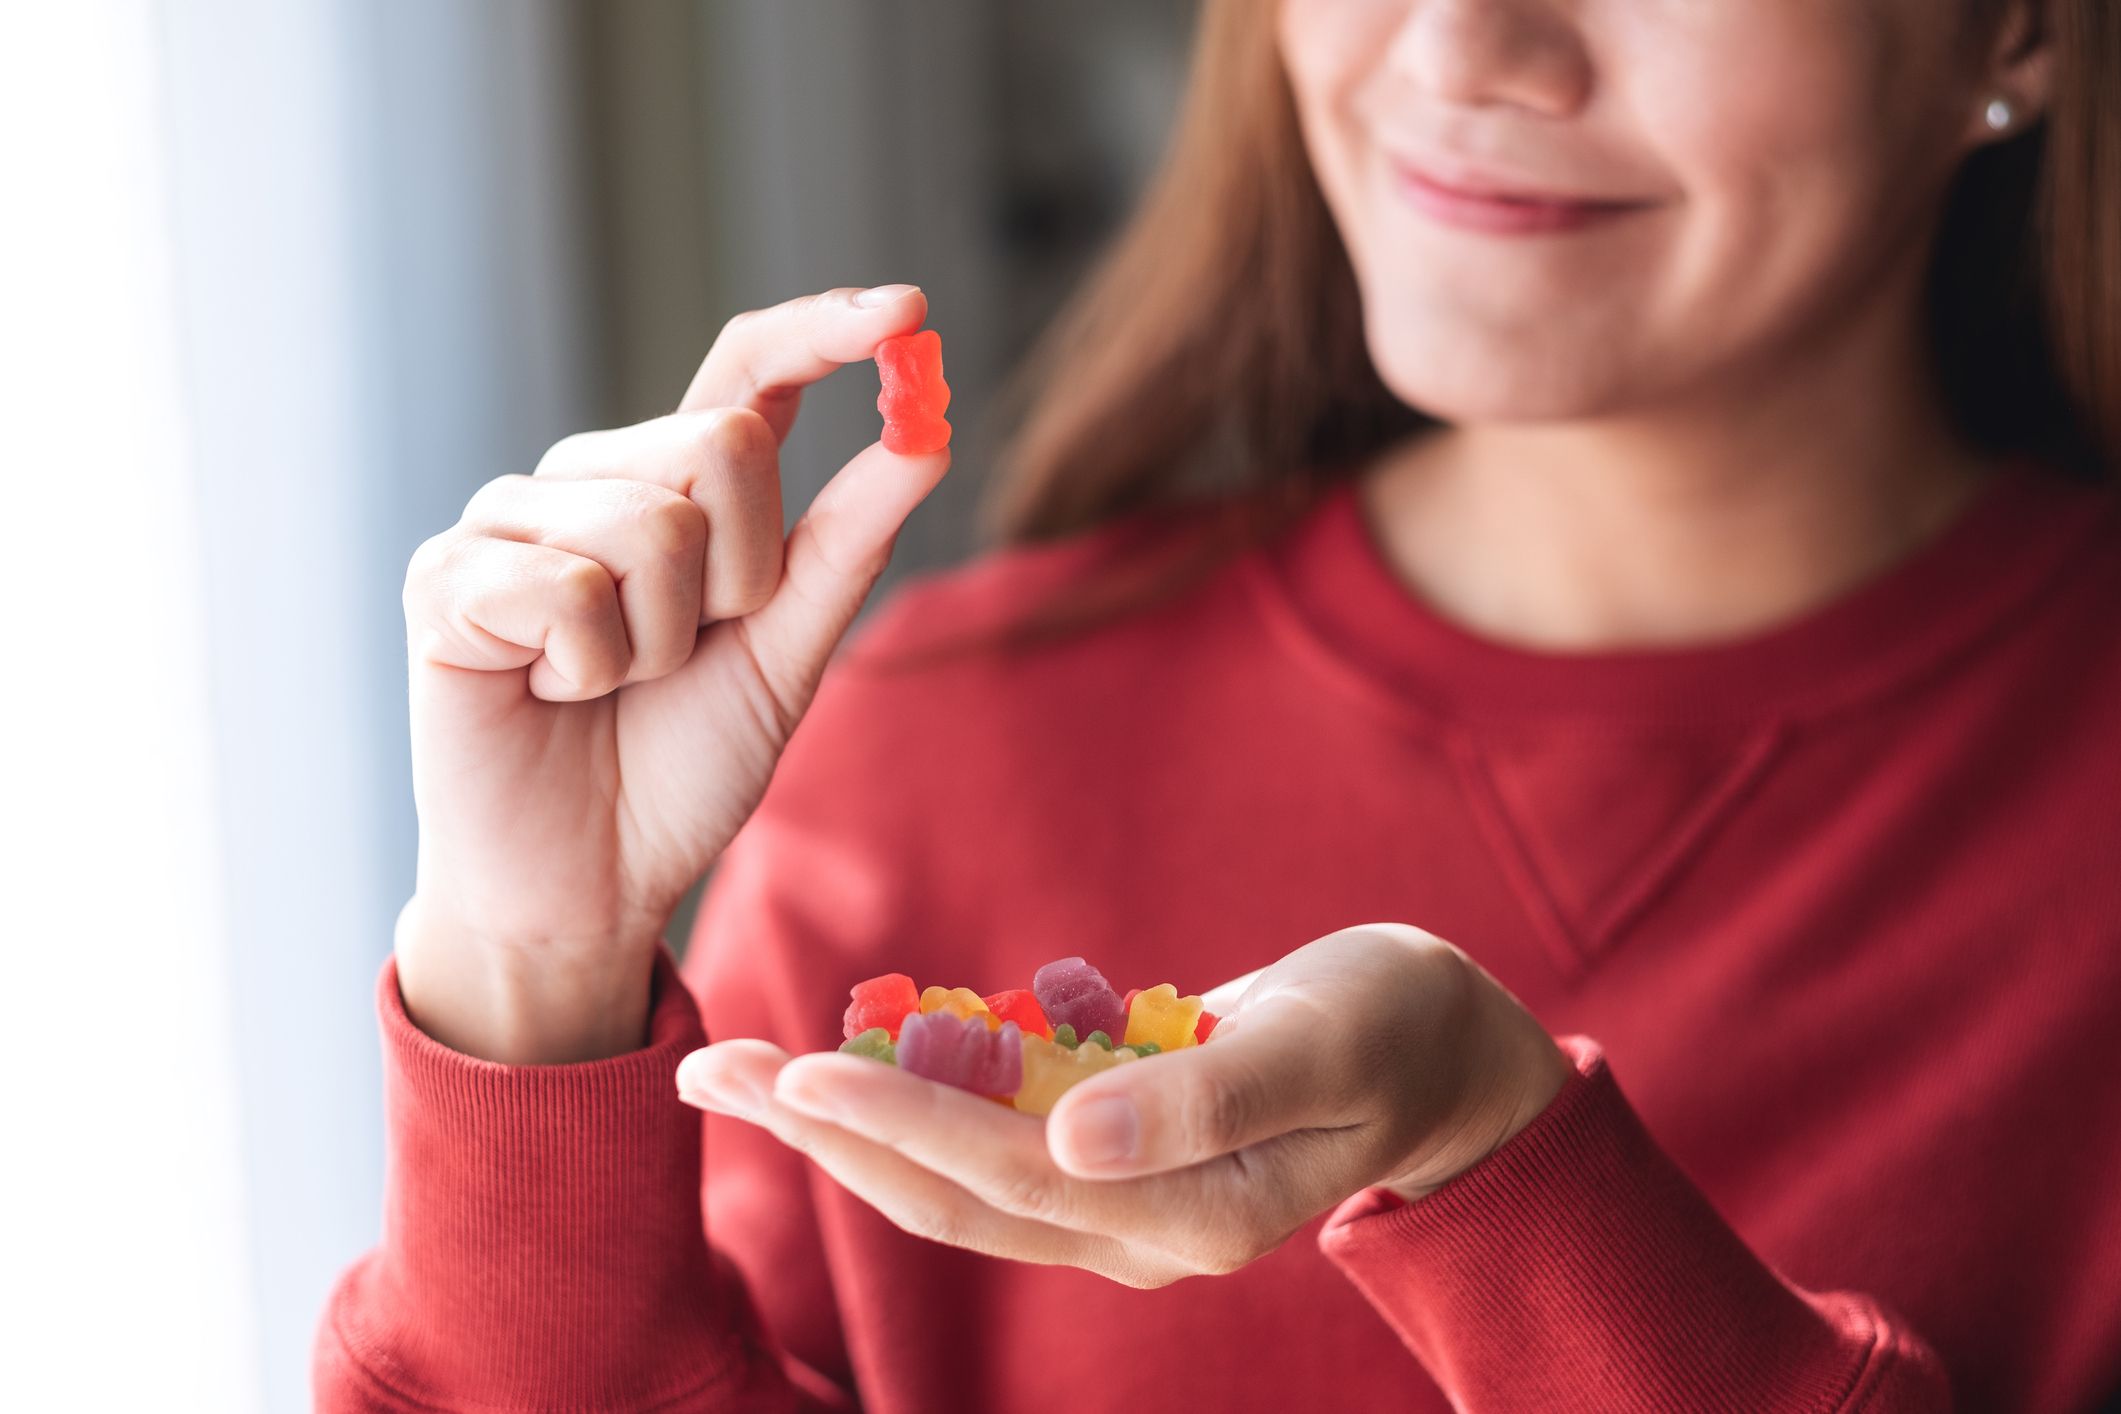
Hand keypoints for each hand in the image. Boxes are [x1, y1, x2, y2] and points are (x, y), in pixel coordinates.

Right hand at [396, 285, 949, 1062]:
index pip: (748, 372)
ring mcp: (510, 521)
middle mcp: (592, 479)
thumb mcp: (788, 654)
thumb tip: (928, 434)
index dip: (824, 331)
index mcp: (675, 487)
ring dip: (661, 642)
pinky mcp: (447, 578)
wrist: (589, 882)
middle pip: (723, 444)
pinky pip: (567, 587)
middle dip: (742, 579)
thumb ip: (846, 545)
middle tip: (686, 655)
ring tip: (610, 687)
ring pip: (650, 524)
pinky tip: (548, 694)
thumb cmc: (681, 766)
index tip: (909, 307)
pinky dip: (586, 668)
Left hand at [676, 924, 1572, 1285]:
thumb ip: (1204, 1096)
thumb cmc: (1394, 1028)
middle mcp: (1137, 1230)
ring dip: (842, 1127)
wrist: (1440, 1055)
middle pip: (949, 1193)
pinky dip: (907, 1105)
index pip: (1011, 1174)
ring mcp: (1118, 1204)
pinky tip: (840, 1064)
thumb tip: (1072, 1138)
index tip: (801, 1071)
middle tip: (711, 1070)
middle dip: (827, 1136)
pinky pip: (986, 1144)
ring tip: (738, 1072)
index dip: (902, 1123)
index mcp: (1190, 1214)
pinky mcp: (1106, 1164)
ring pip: (951, 1179)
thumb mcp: (1325, 1044)